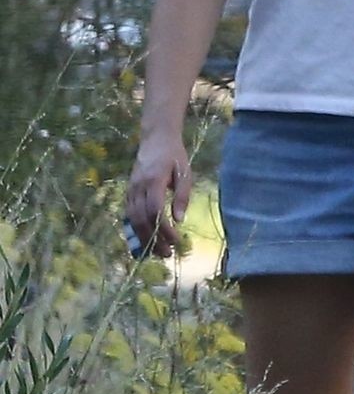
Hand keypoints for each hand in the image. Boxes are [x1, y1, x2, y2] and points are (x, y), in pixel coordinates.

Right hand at [124, 132, 191, 260]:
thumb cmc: (174, 157)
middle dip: (153, 239)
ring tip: (157, 251)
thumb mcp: (185, 173)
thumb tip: (179, 221)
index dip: (164, 229)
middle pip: (141, 219)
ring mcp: (130, 189)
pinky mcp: (128, 192)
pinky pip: (129, 214)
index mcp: (153, 181)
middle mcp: (138, 186)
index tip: (176, 241)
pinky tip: (146, 239)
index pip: (155, 211)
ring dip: (143, 238)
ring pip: (132, 219)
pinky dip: (136, 229)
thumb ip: (182, 196)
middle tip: (166, 254)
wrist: (155, 139)